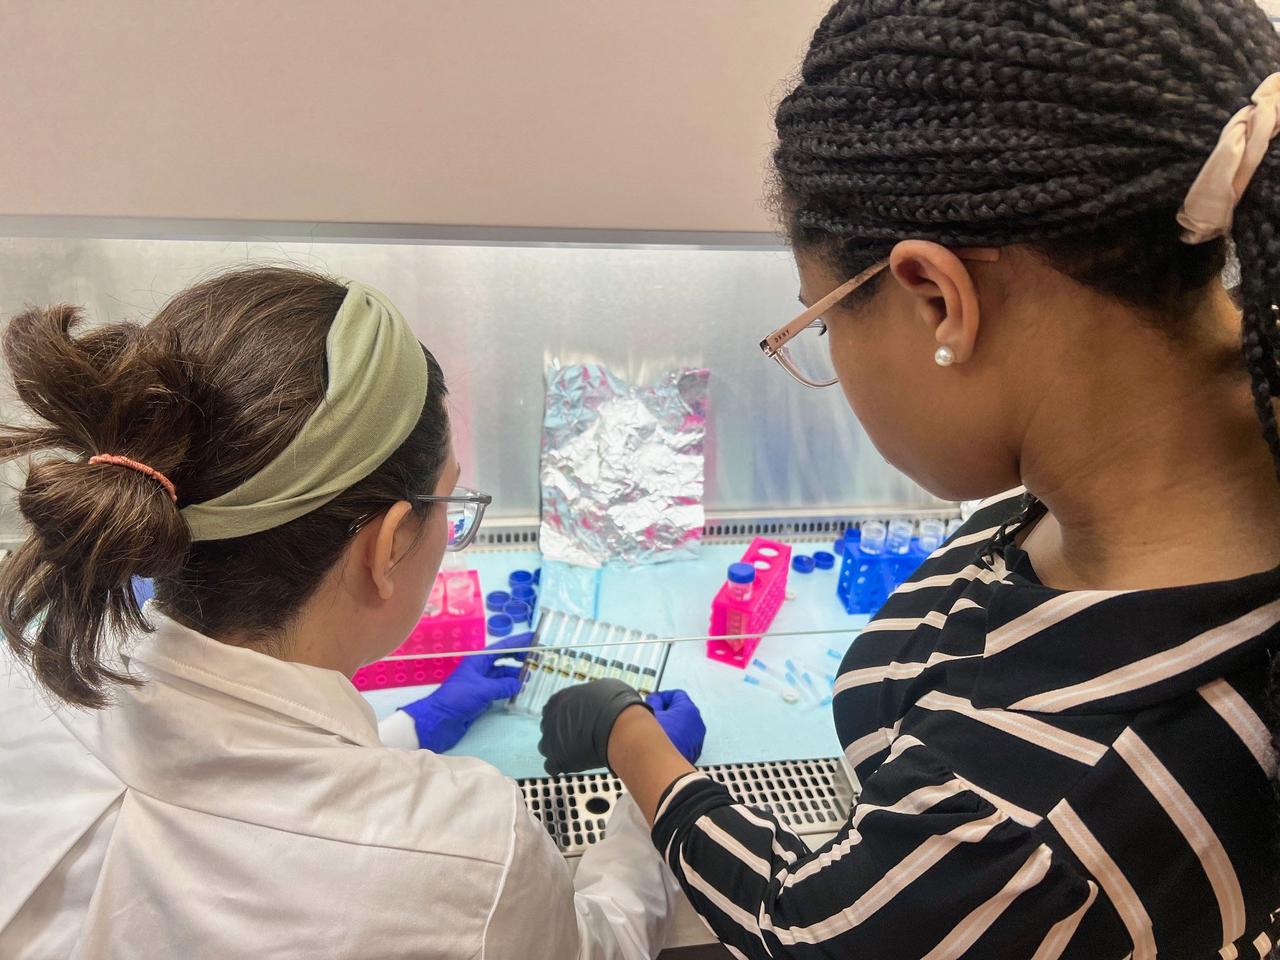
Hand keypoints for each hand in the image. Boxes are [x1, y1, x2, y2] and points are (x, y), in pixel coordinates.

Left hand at [398, 633, 530, 752]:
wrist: (439, 720)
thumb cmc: (457, 698)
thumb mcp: (483, 689)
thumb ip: (502, 685)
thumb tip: (518, 683)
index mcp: (477, 661)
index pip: (502, 647)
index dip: (518, 642)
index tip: (534, 638)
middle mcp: (479, 669)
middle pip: (502, 659)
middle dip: (519, 657)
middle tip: (536, 658)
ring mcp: (480, 684)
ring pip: (501, 675)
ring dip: (515, 675)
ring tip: (531, 676)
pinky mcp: (480, 698)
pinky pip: (498, 689)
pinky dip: (508, 689)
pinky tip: (518, 691)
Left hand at [538, 679, 648, 774]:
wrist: (619, 727)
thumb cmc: (616, 706)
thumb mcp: (605, 688)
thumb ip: (593, 694)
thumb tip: (599, 699)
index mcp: (559, 699)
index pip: (555, 708)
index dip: (568, 716)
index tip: (579, 721)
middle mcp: (549, 717)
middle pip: (551, 727)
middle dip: (563, 732)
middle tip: (582, 736)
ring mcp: (550, 739)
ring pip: (548, 746)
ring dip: (560, 749)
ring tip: (581, 750)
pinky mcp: (556, 759)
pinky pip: (551, 766)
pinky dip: (561, 765)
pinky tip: (575, 763)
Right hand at [645, 689, 704, 764]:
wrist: (661, 766)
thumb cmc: (656, 739)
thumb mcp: (650, 714)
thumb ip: (654, 701)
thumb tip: (655, 699)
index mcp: (688, 709)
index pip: (676, 695)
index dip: (663, 697)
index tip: (654, 702)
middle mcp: (697, 721)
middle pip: (682, 709)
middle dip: (668, 711)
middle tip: (655, 716)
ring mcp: (698, 736)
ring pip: (685, 724)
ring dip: (673, 724)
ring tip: (658, 730)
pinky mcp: (696, 750)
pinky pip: (687, 737)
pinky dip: (678, 736)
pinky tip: (665, 741)